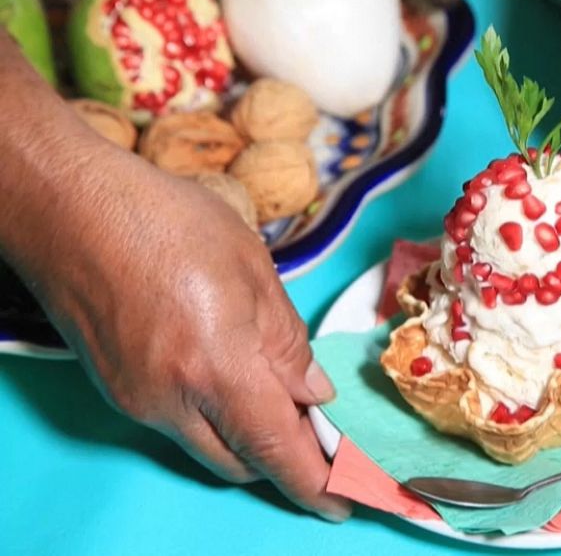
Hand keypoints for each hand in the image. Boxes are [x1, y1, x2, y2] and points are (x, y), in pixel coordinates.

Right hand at [18, 150, 349, 520]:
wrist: (70, 209)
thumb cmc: (165, 221)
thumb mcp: (253, 270)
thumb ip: (288, 342)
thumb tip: (313, 393)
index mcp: (217, 367)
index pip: (276, 449)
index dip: (315, 481)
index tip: (342, 499)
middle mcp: (172, 400)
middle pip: (242, 460)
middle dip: (285, 457)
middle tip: (319, 431)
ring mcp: (138, 401)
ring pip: (209, 445)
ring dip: (248, 436)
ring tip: (276, 395)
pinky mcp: (118, 392)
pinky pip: (178, 424)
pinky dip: (214, 415)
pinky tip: (226, 376)